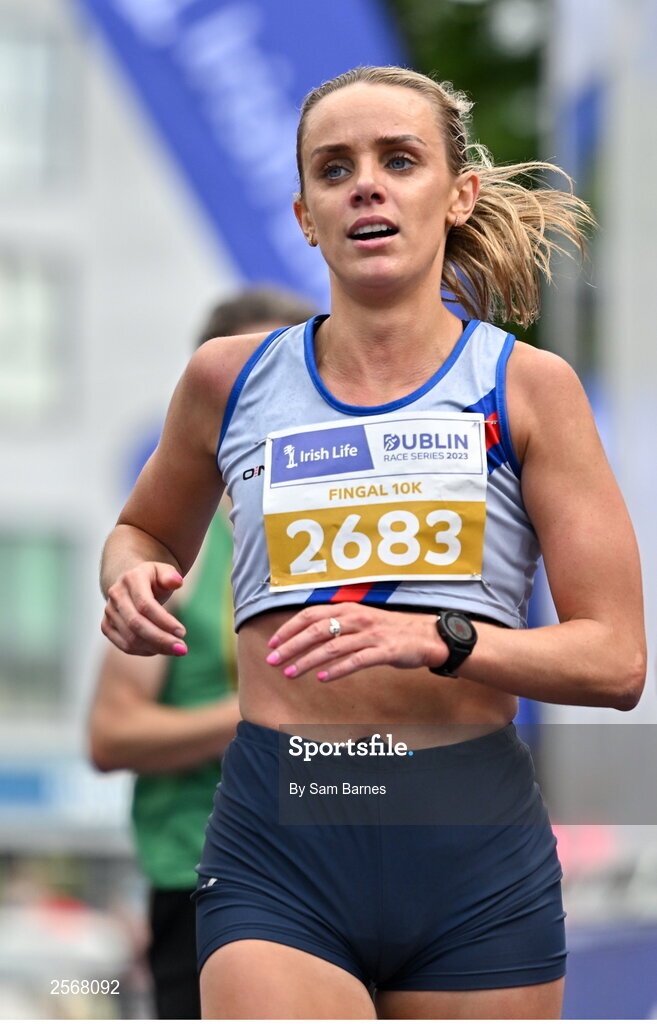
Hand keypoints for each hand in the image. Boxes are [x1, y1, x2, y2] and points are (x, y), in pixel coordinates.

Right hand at [101, 562, 186, 655]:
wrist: (131, 583)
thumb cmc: (153, 579)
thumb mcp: (164, 571)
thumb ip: (170, 576)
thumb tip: (176, 582)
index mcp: (132, 579)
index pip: (145, 605)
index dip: (163, 621)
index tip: (182, 632)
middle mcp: (116, 595)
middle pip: (136, 624)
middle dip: (160, 639)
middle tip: (182, 649)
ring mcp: (109, 611)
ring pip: (130, 638)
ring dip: (154, 648)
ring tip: (175, 650)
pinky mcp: (106, 626)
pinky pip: (124, 645)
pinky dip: (143, 651)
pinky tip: (159, 649)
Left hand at [265, 604, 446, 681]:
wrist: (427, 636)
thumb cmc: (390, 630)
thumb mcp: (361, 619)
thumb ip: (337, 623)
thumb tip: (307, 634)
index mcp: (348, 608)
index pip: (310, 614)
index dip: (289, 628)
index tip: (272, 643)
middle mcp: (357, 618)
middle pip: (316, 631)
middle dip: (291, 646)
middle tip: (272, 661)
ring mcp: (370, 635)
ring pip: (332, 647)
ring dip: (308, 661)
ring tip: (290, 674)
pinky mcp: (384, 651)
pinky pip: (356, 661)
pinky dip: (337, 670)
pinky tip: (322, 680)